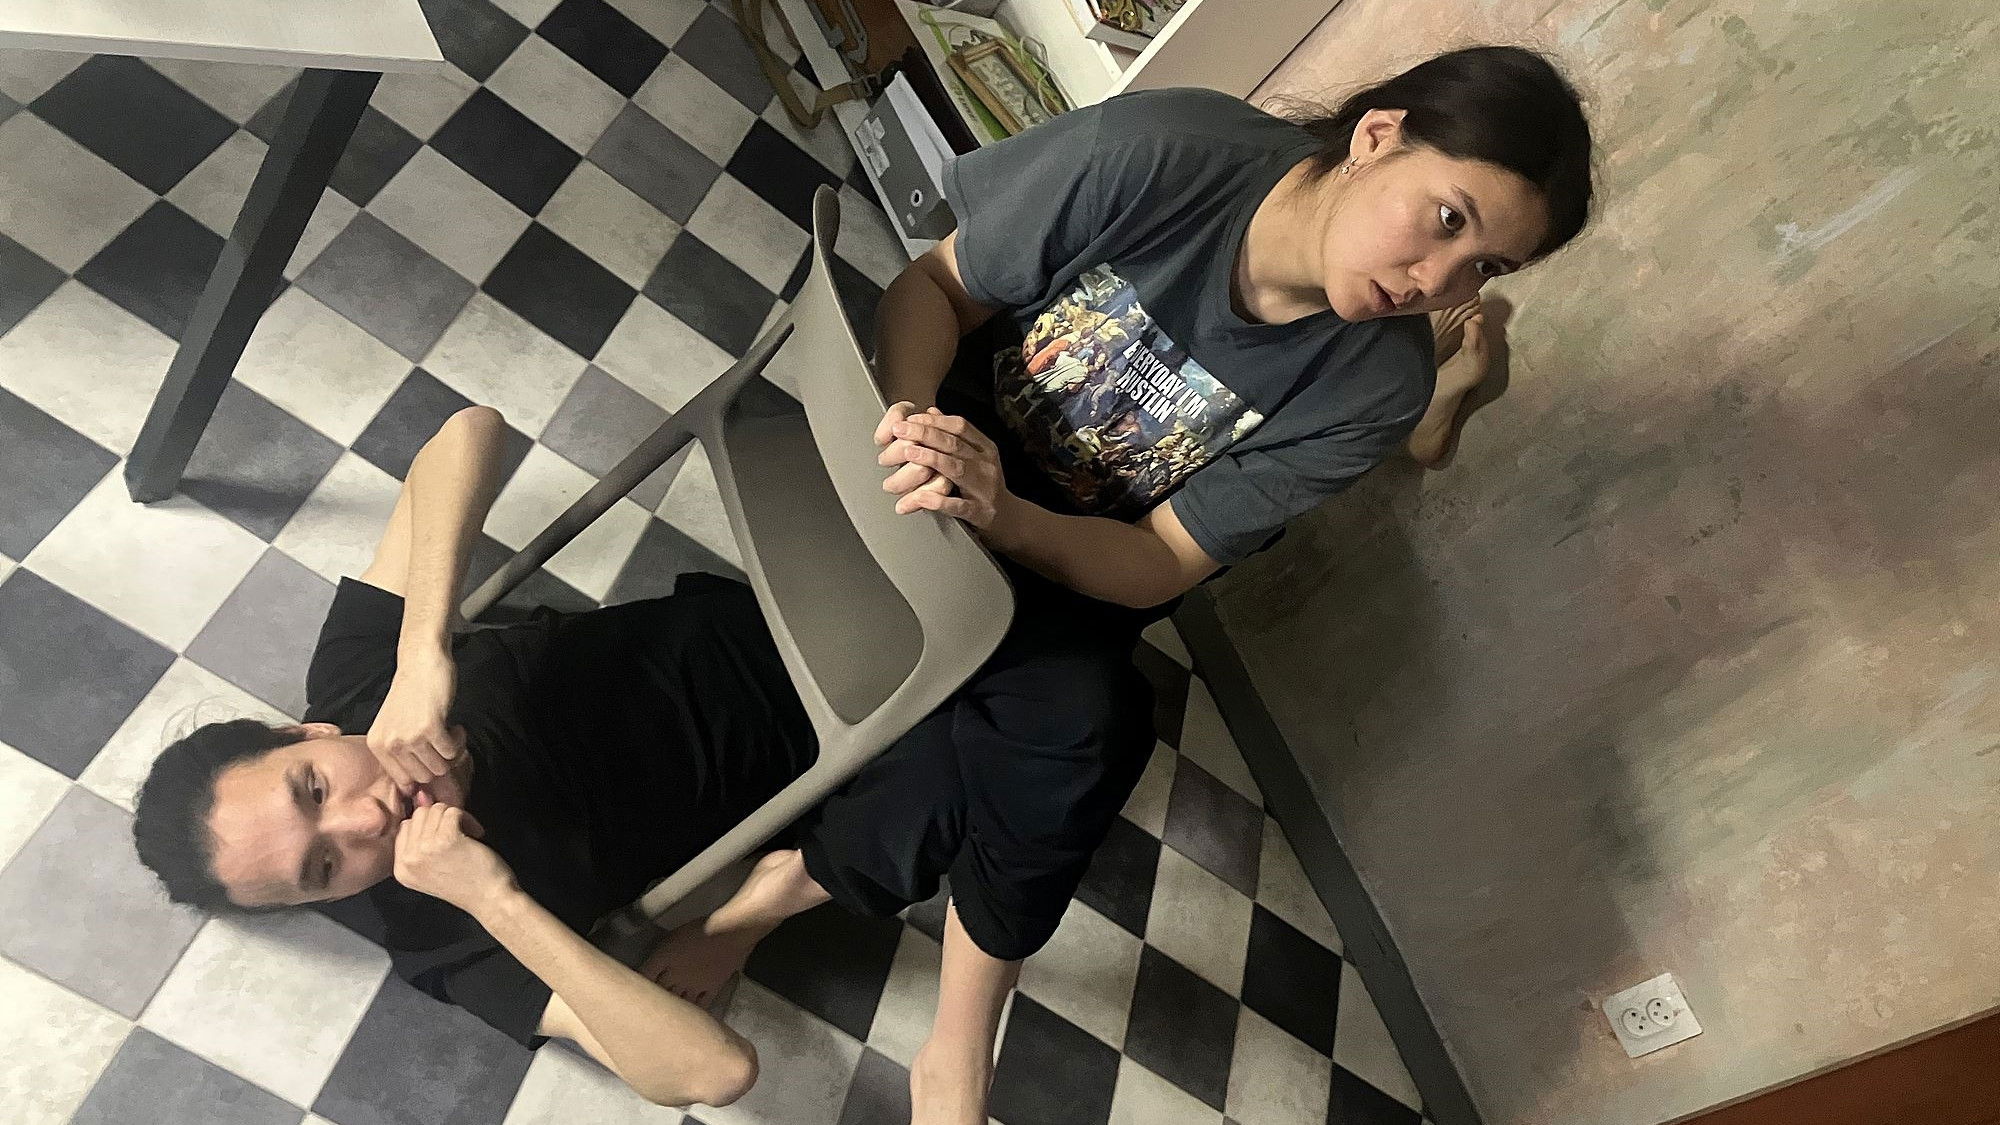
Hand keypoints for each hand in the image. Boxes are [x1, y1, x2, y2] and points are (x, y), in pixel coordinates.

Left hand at [368, 649, 465, 791]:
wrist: (421, 663)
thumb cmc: (411, 694)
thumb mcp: (395, 727)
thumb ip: (402, 755)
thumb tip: (418, 793)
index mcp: (377, 746)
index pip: (405, 781)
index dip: (424, 775)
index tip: (435, 762)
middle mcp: (390, 744)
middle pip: (424, 777)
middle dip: (440, 763)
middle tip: (444, 743)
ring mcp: (409, 737)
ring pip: (440, 767)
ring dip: (452, 752)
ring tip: (450, 734)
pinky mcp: (430, 728)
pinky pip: (452, 752)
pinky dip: (460, 741)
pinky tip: (456, 727)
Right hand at [393, 803, 513, 915]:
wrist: (490, 900)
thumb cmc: (467, 883)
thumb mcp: (432, 865)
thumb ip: (421, 836)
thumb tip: (421, 795)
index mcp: (401, 869)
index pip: (406, 827)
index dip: (430, 826)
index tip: (446, 840)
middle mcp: (408, 860)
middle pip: (420, 814)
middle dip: (443, 819)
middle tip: (460, 836)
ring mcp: (425, 849)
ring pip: (437, 810)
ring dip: (457, 818)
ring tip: (468, 837)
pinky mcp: (447, 839)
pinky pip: (453, 811)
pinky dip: (468, 819)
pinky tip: (476, 835)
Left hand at [880, 411, 1009, 529]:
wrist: (1009, 518)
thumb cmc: (986, 485)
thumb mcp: (976, 456)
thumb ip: (955, 435)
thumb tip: (931, 412)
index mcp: (985, 448)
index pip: (960, 427)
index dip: (934, 421)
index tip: (912, 418)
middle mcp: (985, 465)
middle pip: (954, 444)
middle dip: (925, 434)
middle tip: (901, 429)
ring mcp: (984, 489)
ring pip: (956, 469)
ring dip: (931, 459)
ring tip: (909, 453)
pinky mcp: (979, 512)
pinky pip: (958, 505)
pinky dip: (939, 501)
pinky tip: (921, 497)